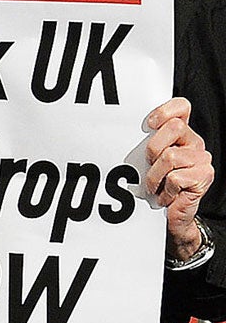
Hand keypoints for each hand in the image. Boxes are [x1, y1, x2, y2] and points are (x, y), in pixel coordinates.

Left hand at [143, 97, 213, 259]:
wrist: (171, 216)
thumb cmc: (155, 185)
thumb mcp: (147, 162)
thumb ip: (144, 144)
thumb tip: (118, 131)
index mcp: (180, 134)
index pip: (181, 107)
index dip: (166, 109)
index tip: (149, 124)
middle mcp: (194, 142)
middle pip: (175, 127)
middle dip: (153, 147)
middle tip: (149, 164)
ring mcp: (202, 159)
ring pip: (171, 156)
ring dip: (154, 175)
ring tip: (154, 185)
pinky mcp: (204, 176)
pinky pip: (175, 178)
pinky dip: (164, 190)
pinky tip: (164, 196)